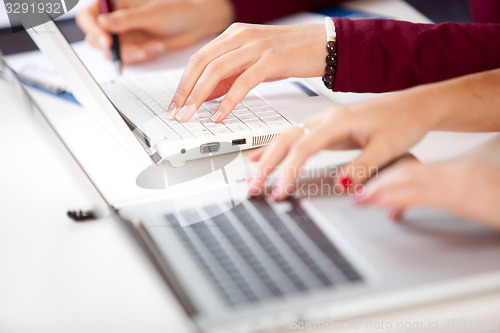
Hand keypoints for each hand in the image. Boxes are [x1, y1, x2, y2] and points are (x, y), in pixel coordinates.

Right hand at [76, 0, 234, 63]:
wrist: (195, 25)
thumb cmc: (176, 11)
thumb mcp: (151, 13)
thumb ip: (126, 20)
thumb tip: (102, 24)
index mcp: (115, 4)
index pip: (89, 16)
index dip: (93, 29)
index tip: (107, 40)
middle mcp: (116, 20)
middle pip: (96, 38)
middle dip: (114, 48)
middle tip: (132, 50)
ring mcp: (125, 36)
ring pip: (114, 53)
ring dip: (132, 54)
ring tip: (152, 47)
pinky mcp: (135, 49)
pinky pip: (130, 59)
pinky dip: (143, 56)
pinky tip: (157, 47)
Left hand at [168, 23, 325, 121]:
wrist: (323, 45)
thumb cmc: (290, 54)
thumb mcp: (253, 63)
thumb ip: (229, 76)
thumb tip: (205, 95)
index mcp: (233, 35)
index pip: (198, 58)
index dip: (183, 83)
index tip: (175, 104)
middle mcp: (241, 36)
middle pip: (201, 63)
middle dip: (185, 91)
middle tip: (177, 113)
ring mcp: (256, 46)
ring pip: (217, 70)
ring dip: (199, 96)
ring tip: (191, 116)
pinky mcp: (271, 59)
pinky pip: (243, 81)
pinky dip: (228, 100)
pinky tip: (220, 115)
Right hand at [247, 87, 441, 199]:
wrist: (414, 106)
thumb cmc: (403, 121)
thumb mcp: (386, 148)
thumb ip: (360, 168)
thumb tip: (339, 185)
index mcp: (337, 121)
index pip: (303, 148)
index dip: (288, 171)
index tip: (280, 190)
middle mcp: (325, 118)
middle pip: (286, 141)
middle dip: (267, 165)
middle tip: (253, 187)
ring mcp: (323, 121)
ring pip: (286, 138)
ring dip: (268, 158)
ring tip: (253, 177)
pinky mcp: (326, 127)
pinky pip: (295, 137)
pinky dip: (277, 149)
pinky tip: (264, 156)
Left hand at [356, 159, 499, 229]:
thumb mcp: (479, 194)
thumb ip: (456, 194)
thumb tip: (439, 200)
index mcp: (459, 171)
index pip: (417, 171)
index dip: (392, 178)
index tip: (374, 186)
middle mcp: (455, 172)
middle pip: (408, 173)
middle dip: (380, 183)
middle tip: (359, 192)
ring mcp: (458, 182)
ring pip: (410, 181)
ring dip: (381, 190)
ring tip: (362, 198)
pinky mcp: (462, 195)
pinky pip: (423, 195)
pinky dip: (398, 198)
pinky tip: (383, 205)